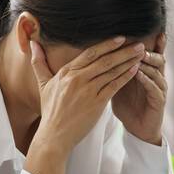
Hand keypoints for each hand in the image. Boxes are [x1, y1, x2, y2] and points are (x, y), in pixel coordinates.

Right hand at [25, 37, 144, 173]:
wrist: (54, 135)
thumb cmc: (50, 111)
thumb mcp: (43, 84)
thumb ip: (38, 62)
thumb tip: (32, 44)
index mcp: (66, 72)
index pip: (90, 53)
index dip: (107, 44)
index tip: (121, 38)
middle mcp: (78, 79)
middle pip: (104, 60)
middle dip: (123, 50)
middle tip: (139, 44)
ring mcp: (88, 91)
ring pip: (112, 71)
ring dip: (128, 62)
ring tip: (141, 55)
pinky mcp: (96, 103)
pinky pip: (114, 86)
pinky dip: (125, 77)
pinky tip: (135, 70)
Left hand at [111, 33, 166, 145]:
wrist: (137, 129)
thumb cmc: (128, 106)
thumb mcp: (118, 84)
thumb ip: (113, 70)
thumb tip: (96, 54)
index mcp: (147, 72)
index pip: (149, 52)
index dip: (149, 41)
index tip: (142, 30)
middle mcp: (156, 77)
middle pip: (158, 57)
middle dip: (148, 49)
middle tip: (137, 41)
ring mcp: (159, 88)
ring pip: (157, 70)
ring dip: (147, 62)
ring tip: (138, 55)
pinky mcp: (159, 101)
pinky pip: (154, 87)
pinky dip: (147, 79)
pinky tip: (139, 74)